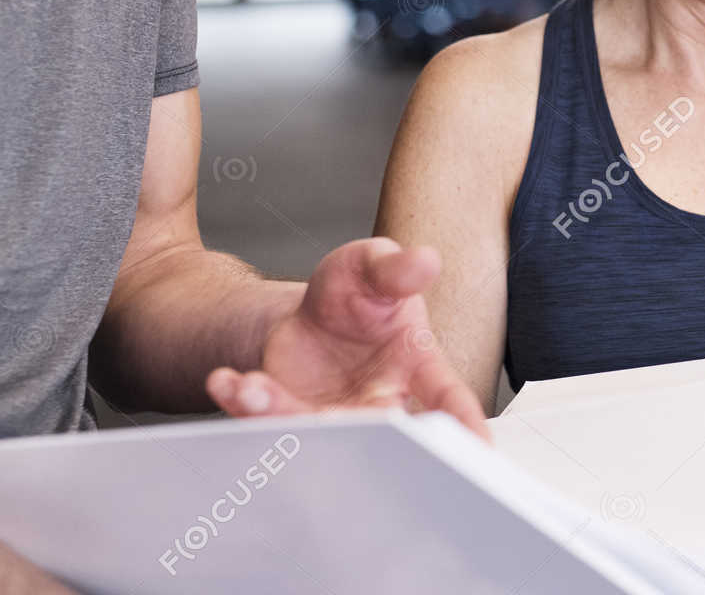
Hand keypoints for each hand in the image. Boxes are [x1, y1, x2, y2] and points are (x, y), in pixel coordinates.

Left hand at [205, 238, 487, 438]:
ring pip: (315, 428)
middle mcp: (380, 400)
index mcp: (415, 365)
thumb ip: (395, 267)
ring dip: (280, 411)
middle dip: (357, 430)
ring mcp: (335, 416)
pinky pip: (269, 421)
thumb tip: (423, 260)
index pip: (446, 396)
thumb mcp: (372, 266)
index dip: (462, 422)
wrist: (306, 315)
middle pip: (378, 428)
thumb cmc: (354, 295)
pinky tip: (229, 382)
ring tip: (251, 386)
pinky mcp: (292, 419)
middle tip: (336, 423)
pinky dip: (245, 404)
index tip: (476, 444)